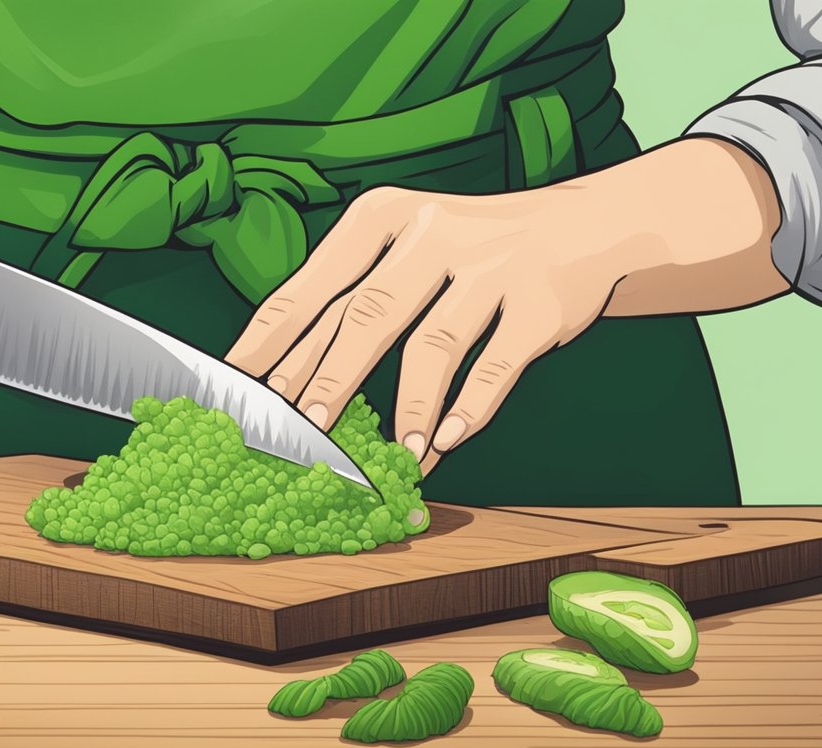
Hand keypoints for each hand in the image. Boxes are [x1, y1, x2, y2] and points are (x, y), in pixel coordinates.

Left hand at [227, 138, 785, 471]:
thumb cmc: (470, 251)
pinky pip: (498, 364)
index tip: (235, 387)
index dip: (271, 342)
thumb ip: (351, 301)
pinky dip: (471, 407)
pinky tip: (446, 441)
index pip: (314, 288)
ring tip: (391, 454)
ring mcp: (490, 267)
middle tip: (299, 430)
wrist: (585, 225)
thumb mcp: (405, 251)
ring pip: (433, 343)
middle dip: (327, 379)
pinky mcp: (539, 303)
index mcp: (383, 219)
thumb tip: (285, 382)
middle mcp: (432, 234)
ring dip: (408, 406)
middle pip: (367, 315)